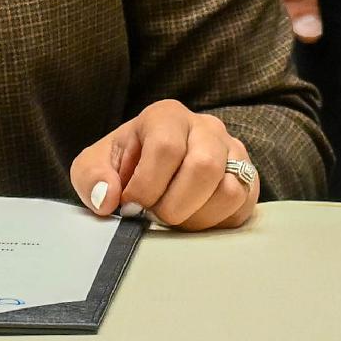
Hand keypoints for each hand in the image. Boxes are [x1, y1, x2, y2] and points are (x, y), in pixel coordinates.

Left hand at [72, 100, 261, 231]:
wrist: (150, 171)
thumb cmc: (123, 167)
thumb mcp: (93, 167)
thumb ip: (92, 178)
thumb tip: (108, 199)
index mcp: (166, 116)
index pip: (166, 148)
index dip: (146, 186)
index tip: (130, 205)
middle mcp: (205, 127)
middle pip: (204, 167)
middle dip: (174, 205)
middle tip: (155, 216)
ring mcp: (232, 151)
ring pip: (229, 189)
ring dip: (196, 218)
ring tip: (175, 219)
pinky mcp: (248, 178)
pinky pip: (243, 206)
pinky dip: (217, 223)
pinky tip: (194, 219)